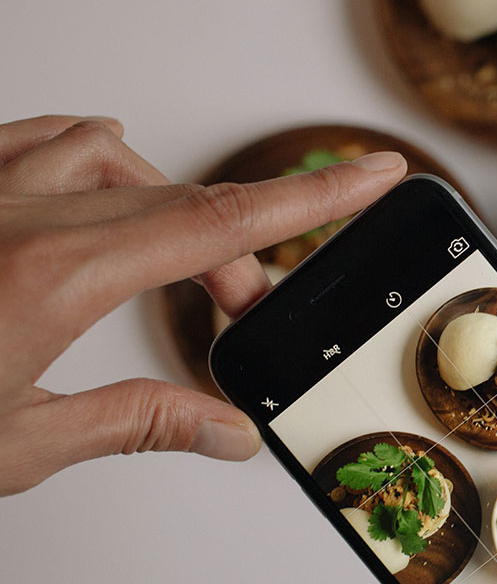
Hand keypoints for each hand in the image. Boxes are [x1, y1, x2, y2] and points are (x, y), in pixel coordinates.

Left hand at [0, 115, 405, 495]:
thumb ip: (132, 423)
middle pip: (181, 204)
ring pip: (111, 156)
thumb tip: (225, 432)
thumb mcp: (15, 446)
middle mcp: (22, 216)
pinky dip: (92, 152)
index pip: (222, 222)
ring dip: (166, 201)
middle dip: (233, 254)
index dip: (315, 197)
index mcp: (54, 275)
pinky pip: (38, 138)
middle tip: (245, 308)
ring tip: (174, 261)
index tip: (374, 173)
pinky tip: (106, 168)